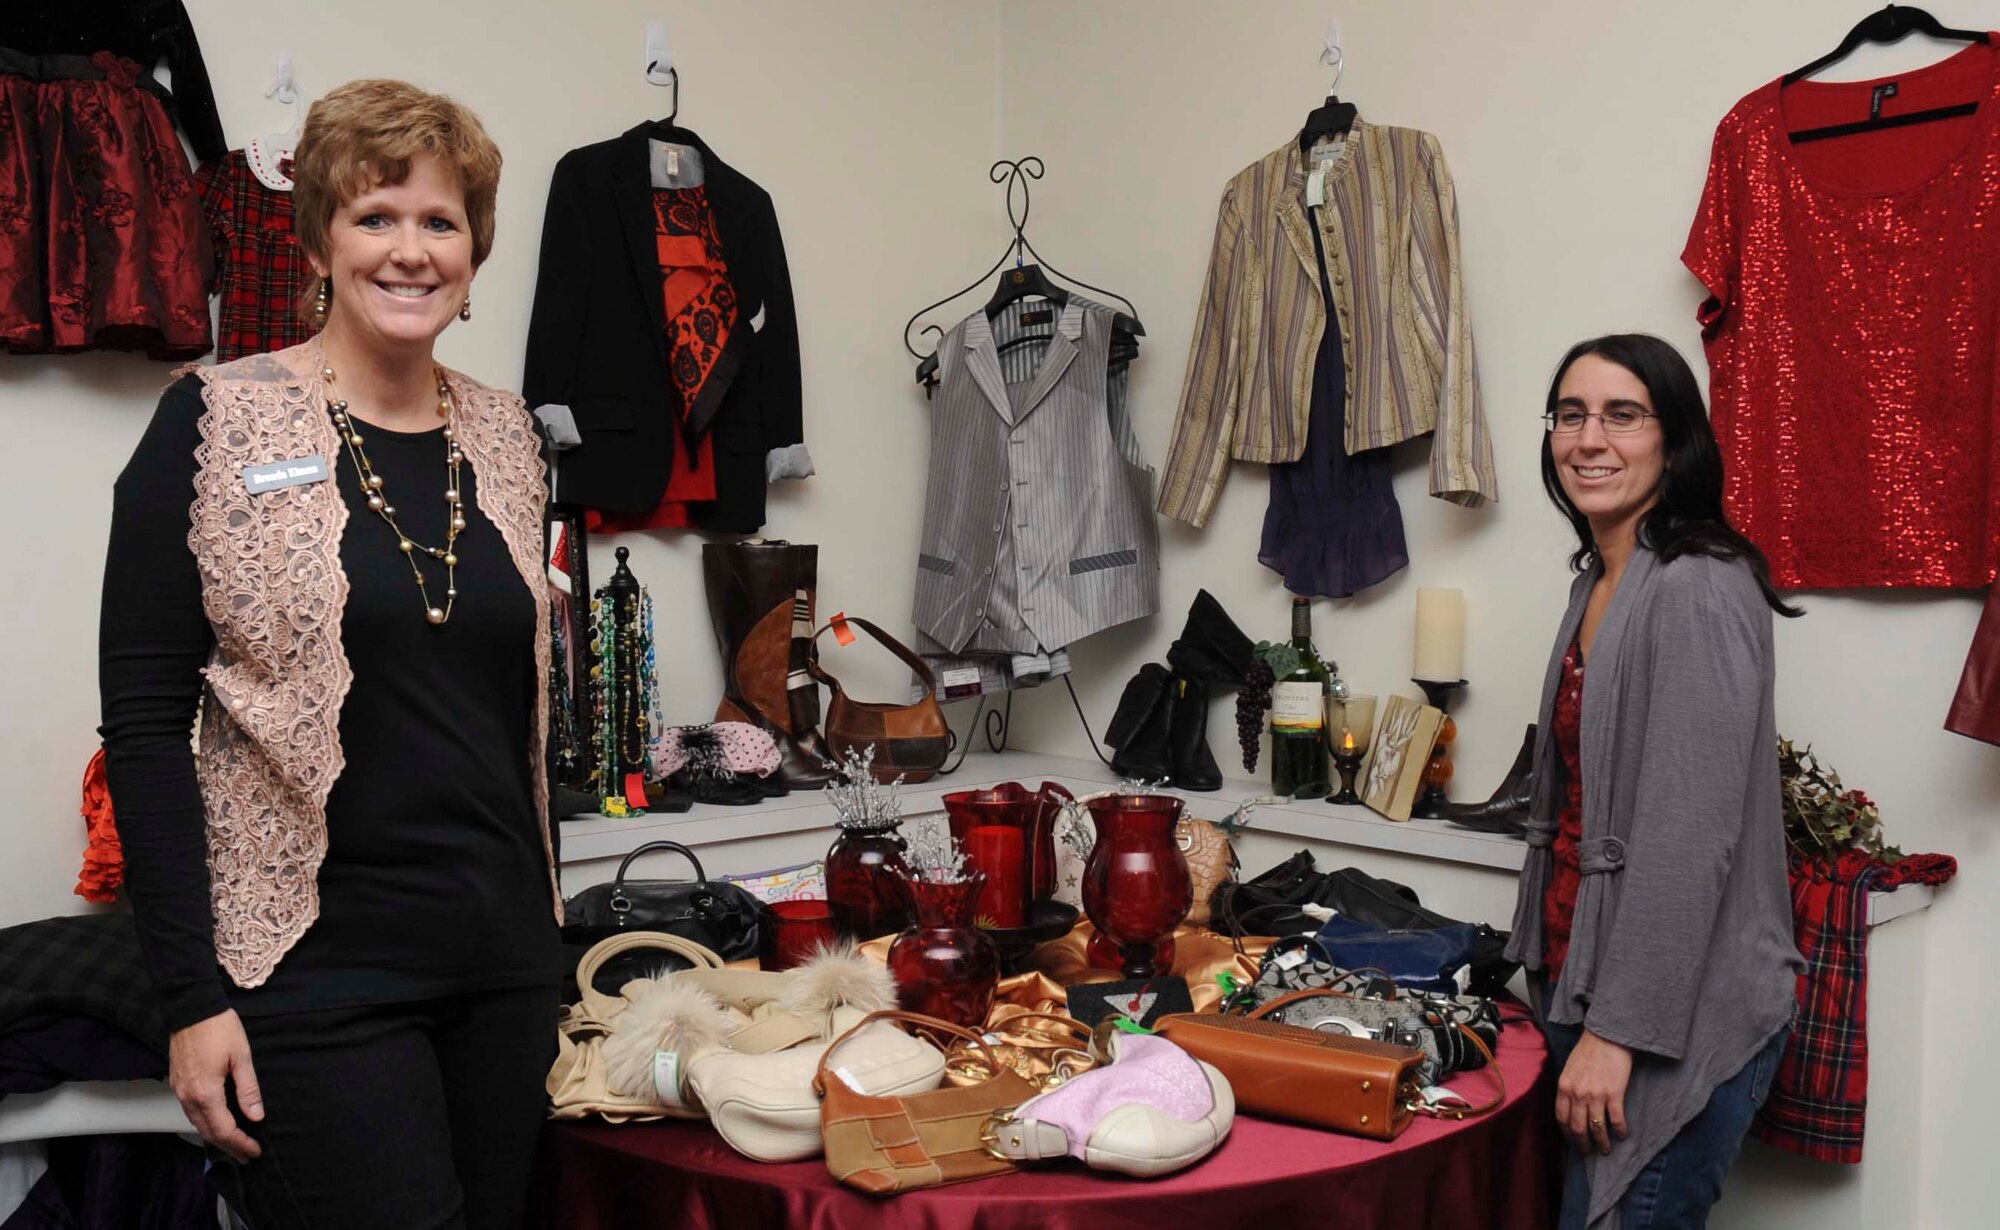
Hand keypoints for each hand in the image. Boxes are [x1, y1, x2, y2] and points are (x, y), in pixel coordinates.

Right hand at [168, 1009, 263, 1161]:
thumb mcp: (241, 1057)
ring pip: (197, 1123)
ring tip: (235, 1143)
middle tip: (246, 1155)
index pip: (224, 1129)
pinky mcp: (177, 1083)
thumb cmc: (218, 1028)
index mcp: (206, 1093)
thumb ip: (248, 1089)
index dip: (240, 1143)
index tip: (255, 1151)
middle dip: (228, 1146)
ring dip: (216, 1136)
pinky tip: (217, 1122)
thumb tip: (256, 1116)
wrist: (191, 1007)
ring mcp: (179, 1090)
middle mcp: (188, 1097)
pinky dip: (205, 1122)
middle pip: (208, 1132)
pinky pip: (190, 1111)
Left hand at [1555, 1028, 1630, 1154]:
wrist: (1607, 1036)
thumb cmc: (1588, 1051)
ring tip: (1607, 1149)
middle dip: (1583, 1144)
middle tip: (1589, 1152)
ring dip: (1602, 1143)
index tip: (1573, 1141)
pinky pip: (1616, 1120)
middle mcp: (1577, 1094)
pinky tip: (1622, 1135)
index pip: (1561, 1118)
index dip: (1567, 1134)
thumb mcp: (1569, 1069)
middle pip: (1578, 1128)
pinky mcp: (1614, 1094)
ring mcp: (1596, 1095)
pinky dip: (1619, 1131)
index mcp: (1564, 1087)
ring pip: (1596, 1128)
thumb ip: (1569, 1088)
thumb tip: (1571, 1108)